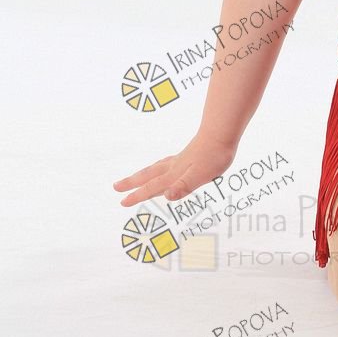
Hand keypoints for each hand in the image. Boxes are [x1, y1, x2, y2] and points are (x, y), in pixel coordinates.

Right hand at [113, 132, 237, 208]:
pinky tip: (162, 167)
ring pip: (155, 168)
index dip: (138, 195)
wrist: (222, 133)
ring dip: (142, 175)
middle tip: (115, 186)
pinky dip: (157, 167)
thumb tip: (166, 196)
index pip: (153, 187)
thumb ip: (183, 186)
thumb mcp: (201, 175)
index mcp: (175, 174)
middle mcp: (173, 167)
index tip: (122, 202)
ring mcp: (179, 160)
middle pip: (148, 176)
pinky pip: (165, 163)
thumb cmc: (214, 156)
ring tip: (132, 178)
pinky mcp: (187, 155)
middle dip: (131, 183)